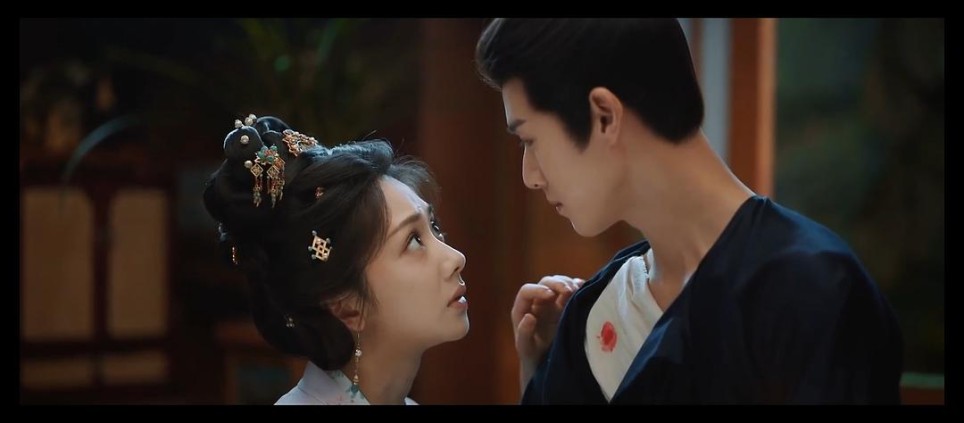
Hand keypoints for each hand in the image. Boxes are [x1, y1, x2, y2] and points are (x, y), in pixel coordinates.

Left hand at [510, 275, 583, 389]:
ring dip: (569, 284)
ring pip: (560, 284)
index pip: (527, 291)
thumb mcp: (526, 348)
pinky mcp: (567, 306)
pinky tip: (584, 289)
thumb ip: (524, 333)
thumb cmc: (532, 356)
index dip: (538, 289)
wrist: (547, 364)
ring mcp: (553, 303)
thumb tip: (529, 316)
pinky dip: (579, 287)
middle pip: (546, 283)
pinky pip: (573, 291)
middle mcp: (538, 302)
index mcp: (523, 309)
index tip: (550, 294)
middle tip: (569, 290)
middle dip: (557, 283)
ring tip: (577, 290)